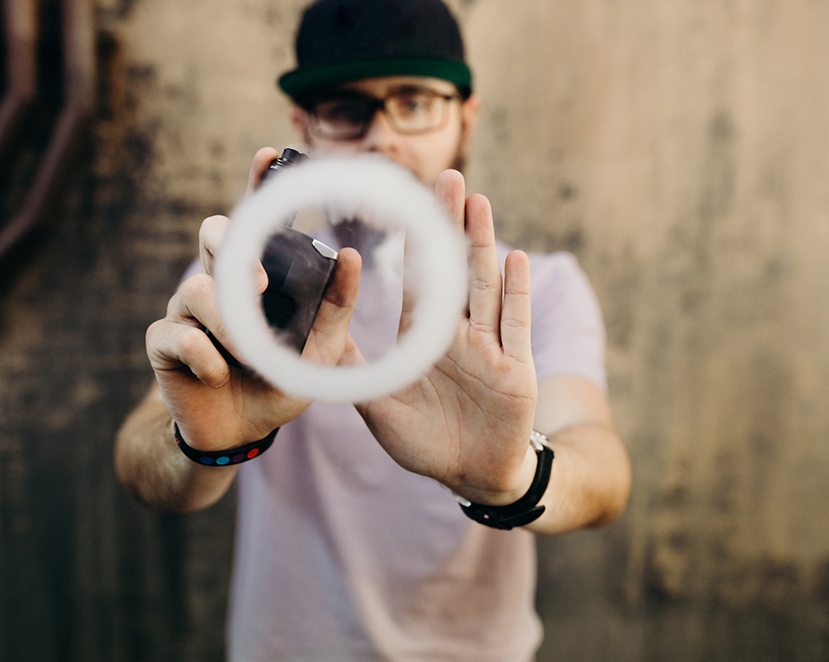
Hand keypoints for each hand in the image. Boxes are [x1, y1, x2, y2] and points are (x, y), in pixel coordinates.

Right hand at [146, 149, 362, 450]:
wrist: (240, 432)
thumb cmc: (279, 382)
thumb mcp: (319, 352)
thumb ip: (335, 311)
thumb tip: (350, 256)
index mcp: (255, 276)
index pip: (253, 221)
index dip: (257, 185)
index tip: (271, 156)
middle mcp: (218, 282)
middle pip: (212, 234)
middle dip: (234, 250)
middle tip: (260, 284)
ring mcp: (186, 310)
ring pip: (195, 289)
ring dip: (228, 322)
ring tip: (250, 354)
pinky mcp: (164, 343)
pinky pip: (178, 335)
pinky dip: (205, 355)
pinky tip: (220, 374)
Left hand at [352, 170, 538, 504]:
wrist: (471, 477)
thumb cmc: (426, 442)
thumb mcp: (379, 406)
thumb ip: (353, 373)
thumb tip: (312, 343)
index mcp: (426, 338)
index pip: (420, 280)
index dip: (415, 243)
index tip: (407, 202)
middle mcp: (459, 334)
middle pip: (456, 269)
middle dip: (452, 225)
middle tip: (448, 178)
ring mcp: (490, 348)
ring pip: (485, 286)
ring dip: (482, 245)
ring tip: (477, 202)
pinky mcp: (516, 369)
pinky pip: (516, 325)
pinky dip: (516, 293)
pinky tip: (516, 258)